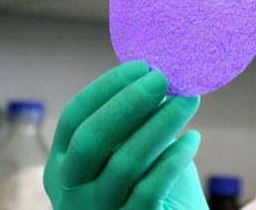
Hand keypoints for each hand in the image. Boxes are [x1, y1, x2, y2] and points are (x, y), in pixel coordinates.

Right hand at [43, 61, 208, 209]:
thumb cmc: (150, 181)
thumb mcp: (132, 147)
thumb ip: (135, 119)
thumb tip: (155, 72)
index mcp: (63, 163)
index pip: (74, 117)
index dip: (107, 88)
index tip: (142, 66)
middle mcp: (71, 190)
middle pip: (91, 140)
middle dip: (129, 103)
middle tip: (163, 78)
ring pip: (124, 164)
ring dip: (161, 124)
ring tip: (188, 101)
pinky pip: (150, 190)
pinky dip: (173, 160)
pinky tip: (192, 139)